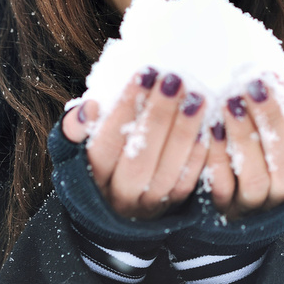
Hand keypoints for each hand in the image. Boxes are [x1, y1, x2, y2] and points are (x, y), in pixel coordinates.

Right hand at [62, 69, 207, 219]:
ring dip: (184, 131)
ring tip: (196, 97)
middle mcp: (119, 196)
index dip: (125, 108)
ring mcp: (148, 204)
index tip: (145, 74)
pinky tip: (207, 127)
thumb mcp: (77, 148)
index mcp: (91, 178)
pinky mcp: (173, 207)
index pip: (106, 143)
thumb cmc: (98, 161)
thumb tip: (88, 108)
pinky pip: (187, 184)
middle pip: (139, 158)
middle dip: (159, 116)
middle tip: (174, 80)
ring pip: (167, 171)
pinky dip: (198, 155)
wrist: (115, 209)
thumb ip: (76, 129)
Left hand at [206, 78, 283, 219]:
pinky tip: (209, 129)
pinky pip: (221, 188)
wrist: (216, 189)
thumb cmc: (246, 147)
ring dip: (243, 138)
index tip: (269, 78)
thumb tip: (273, 74)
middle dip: (270, 120)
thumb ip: (273, 109)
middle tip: (250, 86)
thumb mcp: (265, 129)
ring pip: (256, 179)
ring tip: (228, 103)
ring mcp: (252, 205)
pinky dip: (217, 158)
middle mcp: (281, 191)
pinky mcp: (222, 211)